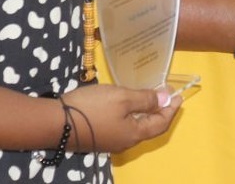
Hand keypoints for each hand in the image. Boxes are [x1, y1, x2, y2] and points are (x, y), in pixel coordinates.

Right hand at [61, 83, 180, 154]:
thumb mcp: (122, 98)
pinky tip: (127, 103)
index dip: (171, 109)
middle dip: (160, 110)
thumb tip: (166, 99)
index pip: (160, 124)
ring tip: (149, 95)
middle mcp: (125, 142)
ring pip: (136, 127)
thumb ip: (145, 99)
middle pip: (149, 127)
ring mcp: (111, 141)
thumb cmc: (93, 108)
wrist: (55, 122)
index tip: (178, 95)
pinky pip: (123, 126)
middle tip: (166, 94)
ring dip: (145, 112)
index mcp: (134, 134)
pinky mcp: (99, 136)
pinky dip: (132, 114)